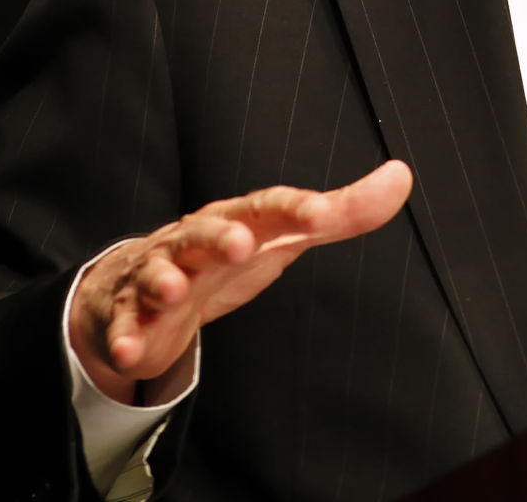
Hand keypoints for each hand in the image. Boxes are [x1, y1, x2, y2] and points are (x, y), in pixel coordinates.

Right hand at [68, 160, 412, 403]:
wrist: (148, 282)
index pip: (269, 207)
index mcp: (240, 217)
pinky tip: (129, 351)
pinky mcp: (130, 311)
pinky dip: (125, 336)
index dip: (295, 208)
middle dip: (221, 235)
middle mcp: (196, 237)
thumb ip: (344, 211)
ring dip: (165, 278)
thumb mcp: (287, 234)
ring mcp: (160, 272)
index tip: (321, 215)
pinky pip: (125, 323)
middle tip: (240, 244)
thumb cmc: (230, 252)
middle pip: (206, 230)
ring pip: (158, 271)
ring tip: (174, 289)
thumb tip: (401, 175)